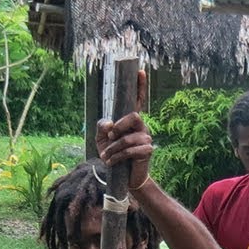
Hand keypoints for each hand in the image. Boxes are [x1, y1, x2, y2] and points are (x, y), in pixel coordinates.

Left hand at [96, 70, 151, 189]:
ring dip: (113, 148)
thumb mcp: (101, 140)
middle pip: (134, 116)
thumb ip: (102, 128)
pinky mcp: (147, 151)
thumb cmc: (113, 155)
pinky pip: (131, 150)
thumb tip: (109, 123)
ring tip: (106, 157)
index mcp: (130, 121)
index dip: (139, 86)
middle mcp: (141, 127)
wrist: (123, 178)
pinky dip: (117, 157)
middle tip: (110, 137)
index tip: (139, 70)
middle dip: (119, 126)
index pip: (137, 100)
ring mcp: (146, 138)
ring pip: (129, 137)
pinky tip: (112, 162)